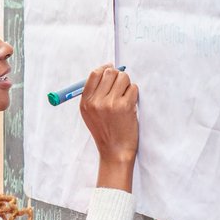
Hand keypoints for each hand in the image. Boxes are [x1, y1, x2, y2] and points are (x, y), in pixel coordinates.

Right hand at [79, 64, 138, 190]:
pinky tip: (130, 105)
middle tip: (121, 85)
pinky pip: (133, 88)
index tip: (111, 68)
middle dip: (118, 76)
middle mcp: (96, 102)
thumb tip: (106, 70)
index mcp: (85, 102)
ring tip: (126, 97)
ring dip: (127, 85)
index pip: (94, 74)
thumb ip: (94, 94)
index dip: (105, 68)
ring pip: (123, 78)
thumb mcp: (90, 114)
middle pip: (109, 73)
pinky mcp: (124, 106)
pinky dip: (134, 94)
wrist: (115, 151)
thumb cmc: (105, 131)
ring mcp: (110, 103)